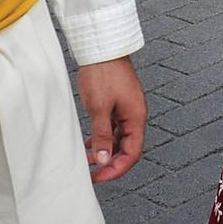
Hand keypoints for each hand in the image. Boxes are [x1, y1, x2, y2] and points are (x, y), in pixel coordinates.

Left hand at [75, 57, 146, 183]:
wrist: (102, 47)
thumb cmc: (103, 73)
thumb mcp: (100, 108)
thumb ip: (103, 135)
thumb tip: (104, 159)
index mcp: (136, 118)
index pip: (132, 153)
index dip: (116, 169)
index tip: (99, 176)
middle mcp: (134, 116)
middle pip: (127, 148)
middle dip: (110, 163)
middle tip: (92, 172)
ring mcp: (126, 110)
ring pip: (119, 139)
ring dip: (105, 151)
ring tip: (87, 160)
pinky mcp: (117, 104)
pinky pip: (113, 128)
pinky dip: (102, 138)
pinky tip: (88, 144)